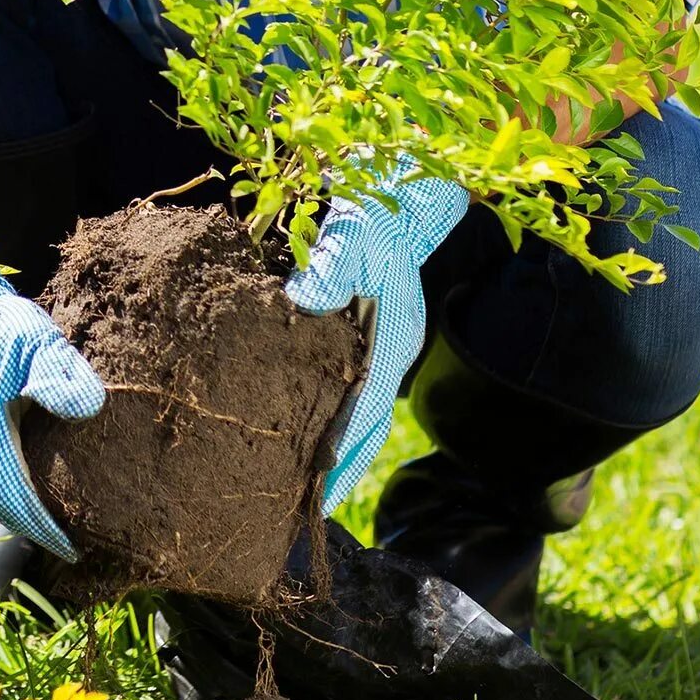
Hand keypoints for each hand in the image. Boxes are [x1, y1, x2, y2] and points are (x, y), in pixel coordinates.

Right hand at [0, 229, 104, 559]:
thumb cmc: (0, 327)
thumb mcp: (39, 342)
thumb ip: (62, 376)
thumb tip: (88, 411)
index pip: (16, 496)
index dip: (44, 528)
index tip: (72, 549)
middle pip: (1, 503)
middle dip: (35, 528)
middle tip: (72, 544)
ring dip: (20, 510)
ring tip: (56, 523)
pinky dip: (7, 490)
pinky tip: (31, 491)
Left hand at [285, 159, 468, 511]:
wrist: (402, 185)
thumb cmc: (377, 210)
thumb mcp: (354, 233)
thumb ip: (329, 271)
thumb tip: (297, 305)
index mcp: (393, 337)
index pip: (365, 410)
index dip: (343, 453)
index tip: (319, 493)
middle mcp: (392, 350)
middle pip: (367, 425)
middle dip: (342, 470)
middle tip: (307, 514)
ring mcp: (384, 344)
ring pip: (360, 411)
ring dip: (338, 449)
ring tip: (305, 491)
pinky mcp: (370, 333)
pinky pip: (351, 388)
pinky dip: (335, 417)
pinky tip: (308, 431)